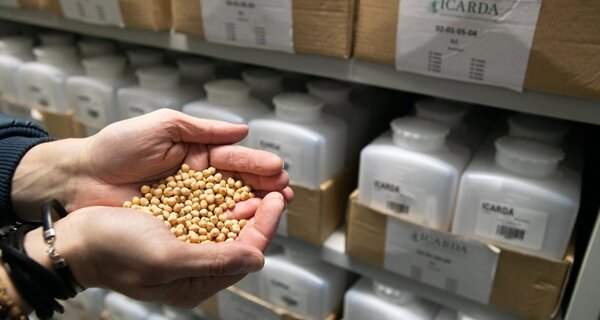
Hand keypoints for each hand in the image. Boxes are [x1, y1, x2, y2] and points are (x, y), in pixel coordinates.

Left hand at [11, 109, 292, 219]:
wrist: (81, 178)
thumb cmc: (117, 147)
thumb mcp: (163, 126)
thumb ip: (203, 130)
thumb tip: (242, 130)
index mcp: (196, 153)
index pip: (233, 159)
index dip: (256, 164)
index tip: (277, 170)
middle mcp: (197, 179)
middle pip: (237, 184)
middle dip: (263, 187)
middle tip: (284, 193)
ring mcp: (188, 203)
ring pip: (227, 205)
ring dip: (252, 207)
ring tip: (274, 209)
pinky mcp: (177, 223)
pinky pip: (207, 225)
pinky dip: (228, 227)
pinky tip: (245, 228)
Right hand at [23, 192, 285, 307]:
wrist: (75, 237)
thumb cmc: (114, 250)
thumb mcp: (166, 258)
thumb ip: (214, 261)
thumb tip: (257, 259)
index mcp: (196, 281)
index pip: (245, 253)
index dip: (265, 225)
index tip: (278, 199)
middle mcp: (194, 265)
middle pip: (240, 238)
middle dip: (260, 213)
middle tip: (276, 187)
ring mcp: (184, 244)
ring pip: (226, 224)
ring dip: (244, 203)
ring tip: (259, 184)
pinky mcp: (174, 226)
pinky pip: (206, 213)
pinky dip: (221, 199)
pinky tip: (230, 184)